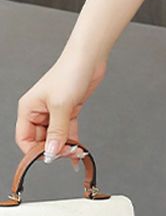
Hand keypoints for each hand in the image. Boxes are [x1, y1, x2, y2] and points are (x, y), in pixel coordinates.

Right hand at [16, 52, 107, 169]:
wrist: (89, 57)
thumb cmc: (70, 73)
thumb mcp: (61, 105)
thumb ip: (56, 131)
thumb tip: (51, 152)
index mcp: (28, 109)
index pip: (24, 139)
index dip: (34, 151)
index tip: (48, 158)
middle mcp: (39, 111)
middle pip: (41, 140)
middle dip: (53, 149)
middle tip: (67, 155)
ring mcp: (54, 111)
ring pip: (56, 136)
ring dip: (65, 147)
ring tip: (76, 154)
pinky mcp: (69, 110)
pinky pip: (67, 130)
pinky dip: (72, 140)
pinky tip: (78, 151)